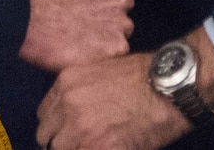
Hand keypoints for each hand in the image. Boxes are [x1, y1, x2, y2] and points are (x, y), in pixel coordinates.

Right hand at [21, 0, 133, 71]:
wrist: (27, 22)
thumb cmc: (39, 1)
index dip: (103, 2)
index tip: (91, 10)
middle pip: (123, 12)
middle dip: (109, 20)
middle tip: (87, 30)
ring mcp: (120, 22)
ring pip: (122, 33)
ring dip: (107, 39)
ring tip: (83, 45)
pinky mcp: (116, 46)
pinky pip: (117, 53)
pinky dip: (103, 56)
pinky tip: (85, 55)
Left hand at [35, 53, 188, 149]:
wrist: (170, 87)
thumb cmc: (145, 76)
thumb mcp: (101, 72)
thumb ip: (80, 93)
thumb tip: (74, 115)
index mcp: (67, 84)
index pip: (44, 115)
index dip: (56, 127)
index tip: (65, 132)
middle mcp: (68, 106)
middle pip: (47, 137)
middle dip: (62, 143)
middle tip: (81, 143)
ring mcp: (82, 130)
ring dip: (78, 148)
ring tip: (97, 145)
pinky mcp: (99, 148)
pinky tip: (111, 147)